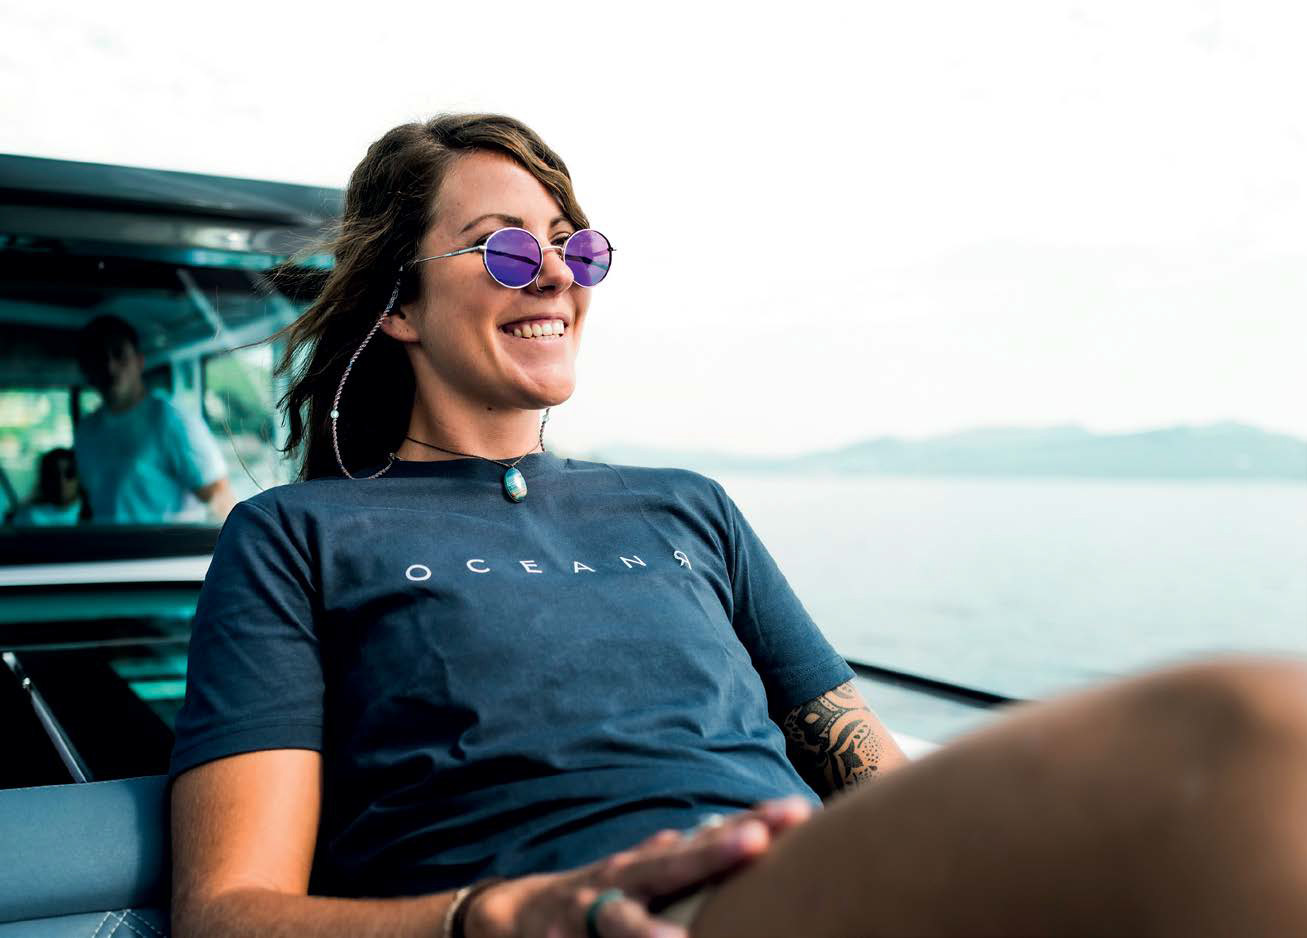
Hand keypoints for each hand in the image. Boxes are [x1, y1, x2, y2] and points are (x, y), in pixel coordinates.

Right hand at [468, 795, 813, 937]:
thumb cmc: (594, 893)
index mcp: (647, 863)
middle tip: (757, 841)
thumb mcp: (635, 870)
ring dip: (649, 930)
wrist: (515, 917)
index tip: (796, 812)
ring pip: (623, 921)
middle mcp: (621, 880)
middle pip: (673, 865)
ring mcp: (590, 915)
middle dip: (714, 853)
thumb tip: (727, 826)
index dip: (749, 824)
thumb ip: (677, 855)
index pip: (706, 839)